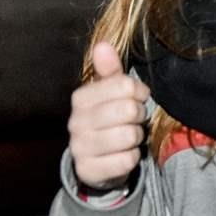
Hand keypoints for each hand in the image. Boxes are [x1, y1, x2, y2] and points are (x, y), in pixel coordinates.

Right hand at [67, 42, 147, 189]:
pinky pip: (127, 161)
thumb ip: (110, 71)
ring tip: (128, 136)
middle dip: (139, 116)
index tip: (137, 98)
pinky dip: (132, 158)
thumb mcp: (110, 93)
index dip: (139, 92)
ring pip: (129, 136)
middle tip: (133, 120)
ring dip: (136, 137)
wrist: (97, 160)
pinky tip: (123, 154)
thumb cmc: (110, 119)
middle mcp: (75, 122)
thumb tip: (103, 45)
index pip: (126, 86)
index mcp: (81, 98)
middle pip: (129, 110)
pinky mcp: (88, 170)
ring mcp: (79, 148)